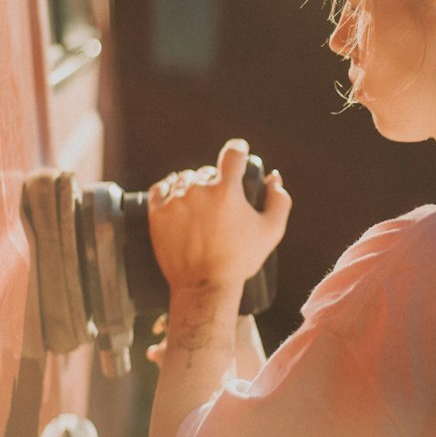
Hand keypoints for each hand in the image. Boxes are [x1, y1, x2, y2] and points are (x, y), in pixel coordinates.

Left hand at [147, 139, 290, 293]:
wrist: (204, 286)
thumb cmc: (240, 259)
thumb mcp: (271, 231)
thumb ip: (279, 200)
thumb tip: (273, 179)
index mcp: (227, 190)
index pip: (233, 153)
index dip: (238, 150)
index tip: (238, 152)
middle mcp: (199, 190)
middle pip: (208, 171)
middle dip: (215, 182)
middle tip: (219, 204)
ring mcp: (175, 201)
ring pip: (184, 179)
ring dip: (192, 187)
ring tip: (198, 207)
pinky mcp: (156, 213)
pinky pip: (160, 189)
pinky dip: (168, 191)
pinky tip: (176, 200)